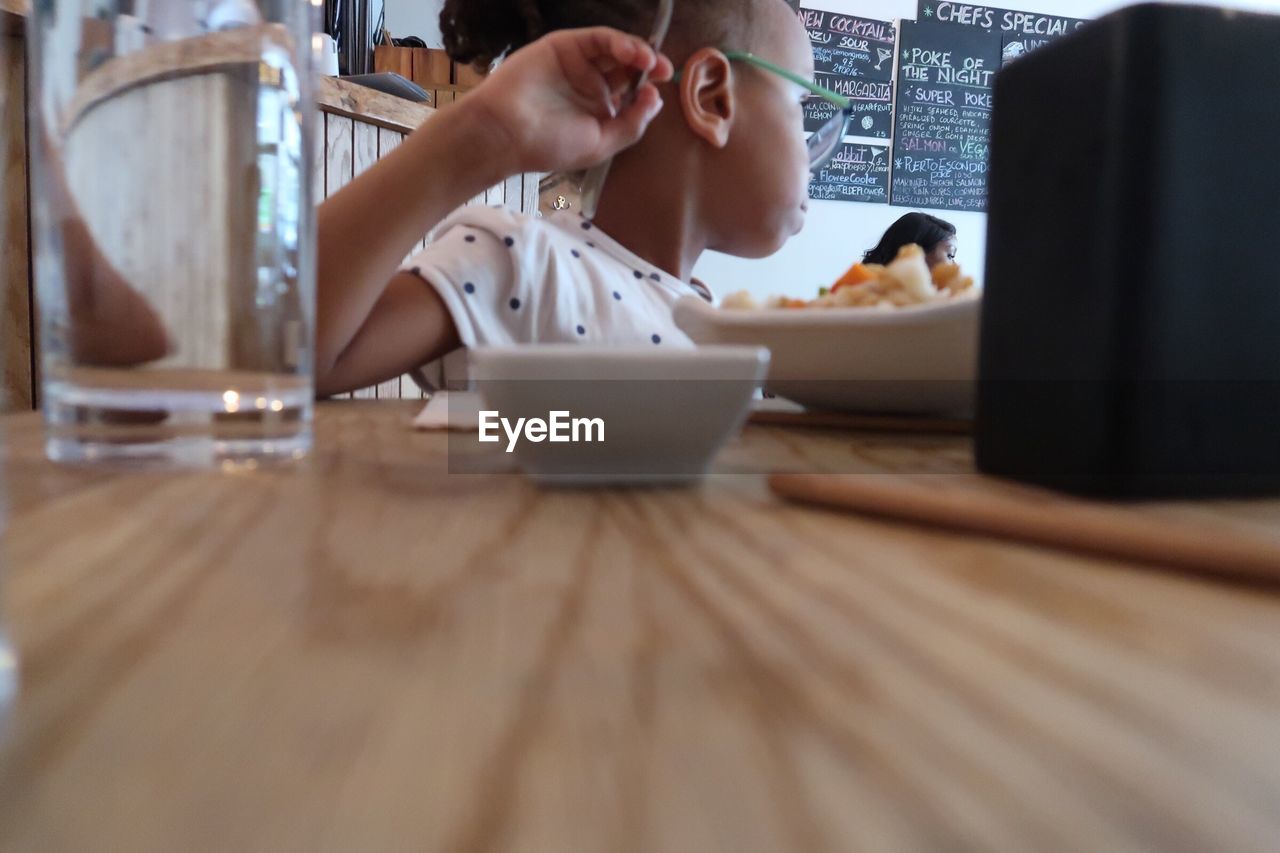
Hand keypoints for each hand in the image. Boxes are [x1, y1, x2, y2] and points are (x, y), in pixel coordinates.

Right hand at [464, 27, 673, 174]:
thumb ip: (631, 123)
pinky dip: (617, 41)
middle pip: (626, 67)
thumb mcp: (601, 143)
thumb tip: (655, 97)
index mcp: (598, 109)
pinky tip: (631, 52)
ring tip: (649, 60)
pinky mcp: (564, 47)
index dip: (649, 85)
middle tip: (663, 68)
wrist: (507, 133)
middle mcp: (589, 85)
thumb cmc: (550, 145)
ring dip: (636, 51)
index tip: (664, 85)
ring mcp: (577, 64)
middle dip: (648, 66)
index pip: (631, 91)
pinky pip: (596, 39)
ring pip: (614, 50)